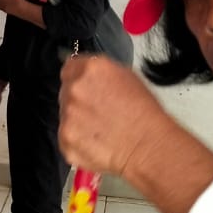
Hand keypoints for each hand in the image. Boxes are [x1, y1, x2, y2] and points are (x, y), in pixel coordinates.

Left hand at [58, 55, 173, 177]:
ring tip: (102, 128)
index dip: (79, 78)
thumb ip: (101, 74)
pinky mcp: (65, 138)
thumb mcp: (128, 78)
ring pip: (66, 114)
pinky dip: (78, 139)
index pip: (70, 66)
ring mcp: (68, 114)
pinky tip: (97, 141)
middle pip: (67, 90)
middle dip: (79, 100)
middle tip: (100, 111)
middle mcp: (76, 89)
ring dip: (78, 120)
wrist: (147, 146)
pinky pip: (66, 136)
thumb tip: (90, 76)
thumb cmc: (144, 115)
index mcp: (91, 69)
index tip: (86, 87)